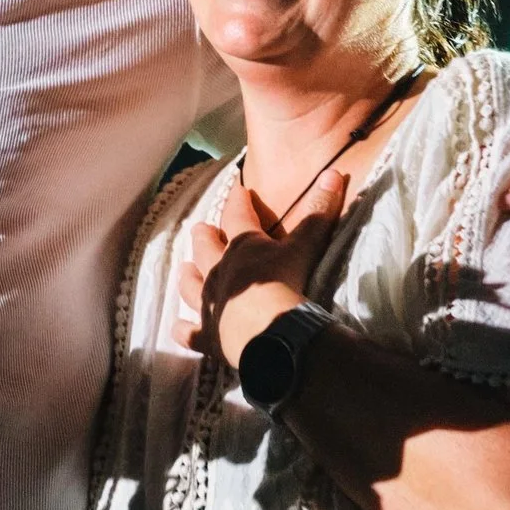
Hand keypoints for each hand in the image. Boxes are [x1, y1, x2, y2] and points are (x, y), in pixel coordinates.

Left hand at [173, 171, 347, 367]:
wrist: (270, 331)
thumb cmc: (285, 283)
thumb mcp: (305, 246)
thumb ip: (318, 213)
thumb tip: (333, 173)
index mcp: (242, 247)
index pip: (237, 215)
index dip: (238, 201)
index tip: (237, 190)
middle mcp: (219, 271)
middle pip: (206, 249)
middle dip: (204, 237)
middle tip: (199, 229)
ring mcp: (210, 304)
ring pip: (192, 286)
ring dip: (188, 277)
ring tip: (184, 269)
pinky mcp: (209, 335)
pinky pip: (190, 333)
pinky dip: (183, 331)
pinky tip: (176, 329)